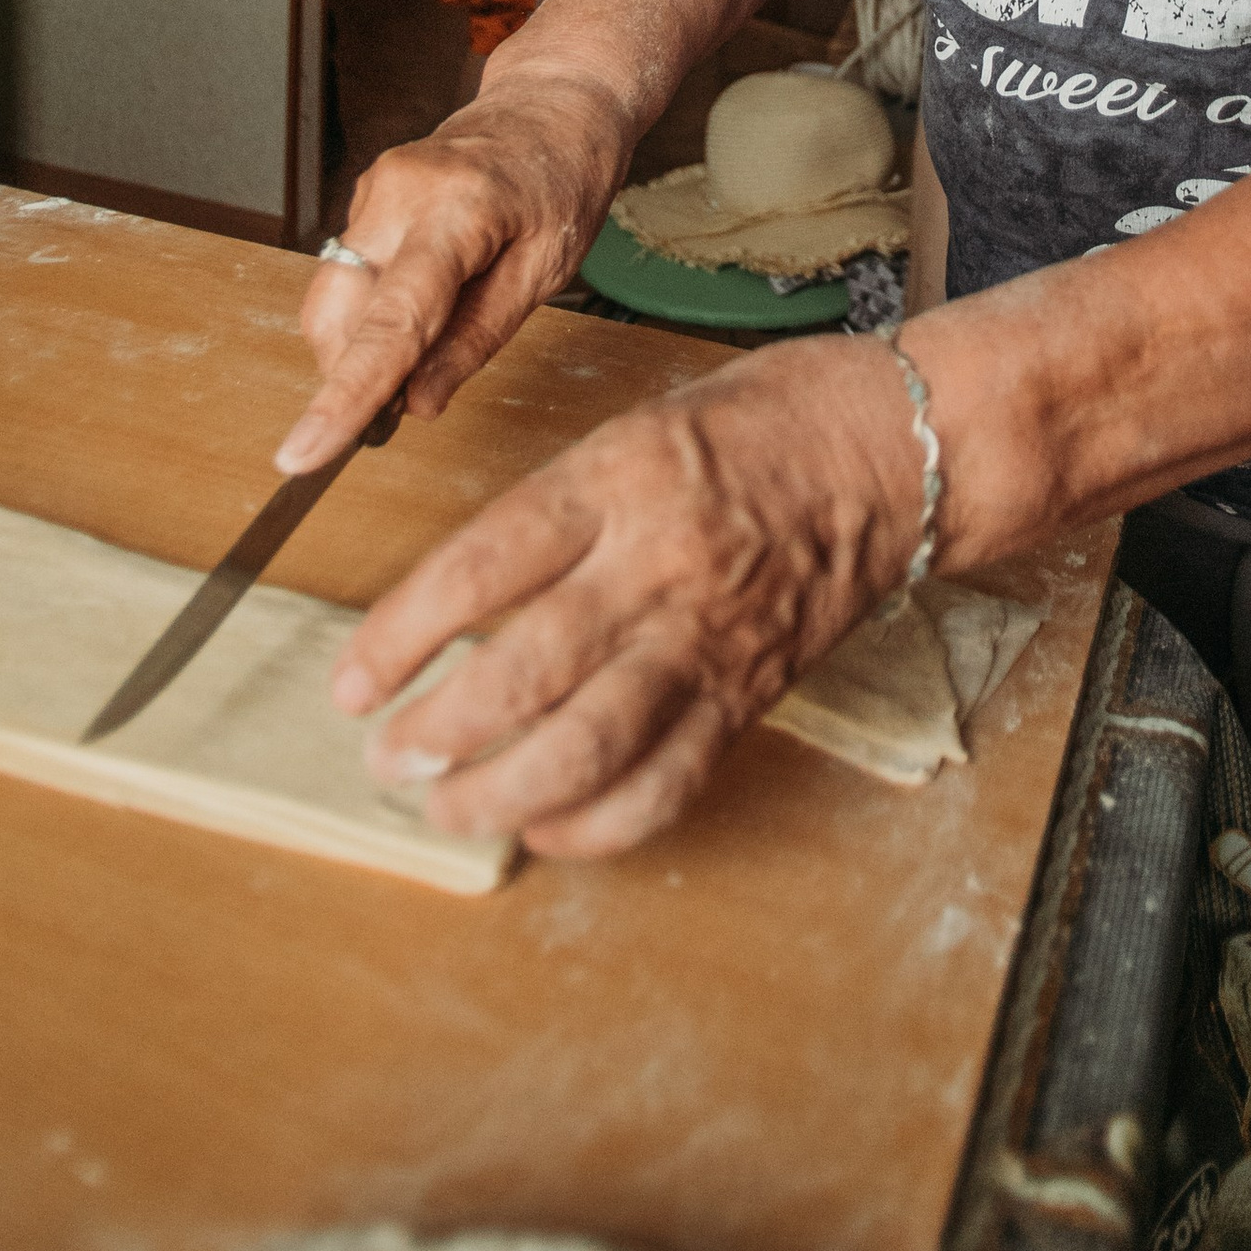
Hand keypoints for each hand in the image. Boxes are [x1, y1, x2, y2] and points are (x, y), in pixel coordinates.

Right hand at [283, 66, 626, 473]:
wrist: (553, 103)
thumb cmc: (563, 181)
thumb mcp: (546, 270)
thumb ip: (476, 340)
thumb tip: (416, 405)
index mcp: (457, 211)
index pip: (390, 321)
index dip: (343, 396)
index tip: (303, 455)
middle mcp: (398, 194)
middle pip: (337, 314)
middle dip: (349, 376)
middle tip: (400, 410)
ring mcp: (372, 190)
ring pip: (331, 299)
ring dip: (358, 347)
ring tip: (419, 356)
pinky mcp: (365, 199)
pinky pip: (346, 275)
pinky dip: (367, 314)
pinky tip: (417, 311)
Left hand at [328, 334, 924, 856]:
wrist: (897, 454)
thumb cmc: (765, 422)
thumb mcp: (637, 426)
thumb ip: (557, 510)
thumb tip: (460, 600)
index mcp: (620, 479)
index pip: (482, 567)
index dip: (399, 636)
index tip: (352, 680)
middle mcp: (660, 565)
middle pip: (524, 671)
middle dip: (437, 732)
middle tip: (386, 756)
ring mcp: (709, 639)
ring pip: (589, 745)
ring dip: (500, 793)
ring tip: (443, 805)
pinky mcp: (750, 694)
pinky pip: (666, 783)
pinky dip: (596, 825)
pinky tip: (546, 829)